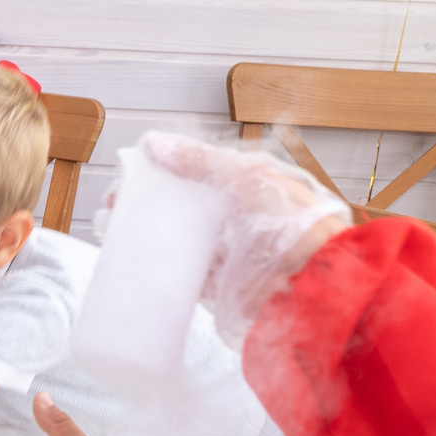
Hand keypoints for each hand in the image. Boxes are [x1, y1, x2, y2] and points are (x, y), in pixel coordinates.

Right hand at [140, 134, 352, 343]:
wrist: (317, 284)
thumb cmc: (297, 225)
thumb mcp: (250, 178)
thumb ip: (202, 162)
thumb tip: (155, 145)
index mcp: (251, 188)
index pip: (200, 173)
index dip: (165, 171)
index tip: (135, 172)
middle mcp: (239, 221)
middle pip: (186, 208)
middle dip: (151, 204)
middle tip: (118, 203)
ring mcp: (230, 255)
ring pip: (182, 242)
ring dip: (152, 236)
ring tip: (120, 230)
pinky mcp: (223, 289)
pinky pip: (186, 277)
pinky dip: (163, 270)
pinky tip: (140, 262)